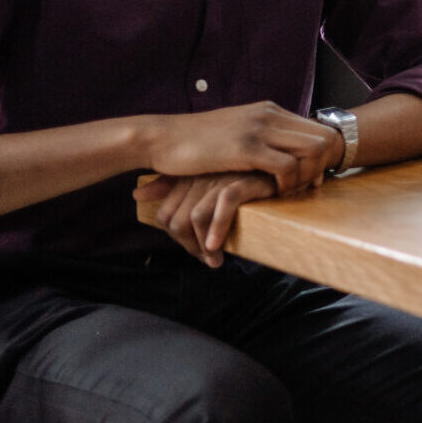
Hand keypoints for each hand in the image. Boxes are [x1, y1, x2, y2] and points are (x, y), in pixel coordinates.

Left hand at [134, 171, 278, 267]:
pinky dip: (218, 228)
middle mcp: (201, 175)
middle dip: (189, 246)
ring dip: (203, 245)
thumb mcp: (205, 180)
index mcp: (190, 176)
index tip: (199, 252)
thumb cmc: (244, 174)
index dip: (179, 240)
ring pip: (195, 216)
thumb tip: (137, 195)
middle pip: (176, 220)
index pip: (165, 215)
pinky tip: (219, 245)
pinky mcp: (245, 179)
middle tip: (209, 260)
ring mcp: (222, 177)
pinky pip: (223, 205)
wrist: (285, 162)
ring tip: (216, 259)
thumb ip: (171, 185)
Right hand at [143, 102, 340, 195]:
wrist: (160, 139)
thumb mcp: (235, 130)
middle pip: (325, 138)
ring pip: (314, 150)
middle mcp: (269, 115)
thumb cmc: (195, 141)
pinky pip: (287, 166)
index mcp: (269, 110)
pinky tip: (272, 193)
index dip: (322, 156)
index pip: (319, 128)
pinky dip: (288, 183)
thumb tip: (279, 150)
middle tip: (307, 188)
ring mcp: (259, 129)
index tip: (311, 177)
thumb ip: (259, 135)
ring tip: (291, 192)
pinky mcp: (245, 148)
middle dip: (323, 166)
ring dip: (309, 176)